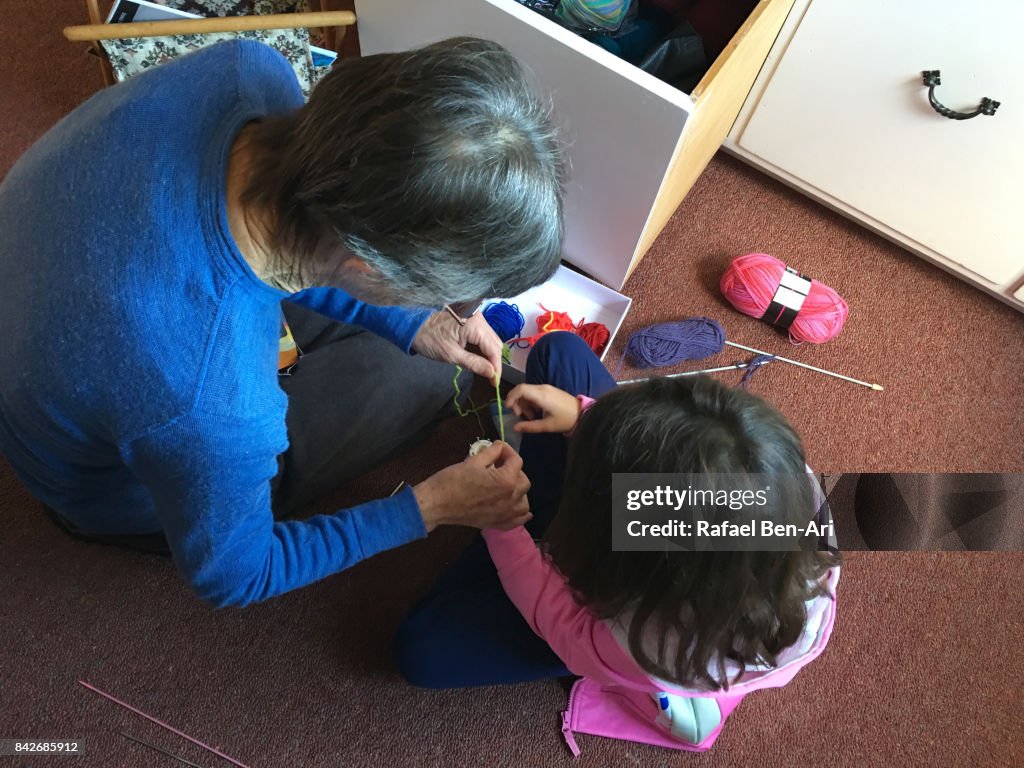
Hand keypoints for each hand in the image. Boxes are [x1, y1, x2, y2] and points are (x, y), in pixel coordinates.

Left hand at [411, 311, 502, 383]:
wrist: (414, 327)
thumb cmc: (430, 341)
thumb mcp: (452, 355)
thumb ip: (474, 364)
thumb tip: (492, 373)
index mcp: (474, 324)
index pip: (493, 348)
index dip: (496, 366)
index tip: (495, 382)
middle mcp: (478, 318)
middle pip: (495, 342)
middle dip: (494, 361)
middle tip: (490, 378)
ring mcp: (476, 317)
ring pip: (491, 339)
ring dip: (490, 354)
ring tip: (486, 370)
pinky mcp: (472, 319)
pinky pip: (484, 335)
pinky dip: (483, 347)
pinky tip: (480, 358)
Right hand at [413, 442, 531, 531]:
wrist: (436, 504)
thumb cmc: (452, 480)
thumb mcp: (473, 461)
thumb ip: (491, 452)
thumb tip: (499, 446)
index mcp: (506, 481)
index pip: (516, 461)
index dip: (507, 451)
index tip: (498, 448)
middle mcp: (510, 499)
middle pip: (524, 481)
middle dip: (514, 470)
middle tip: (499, 465)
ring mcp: (505, 514)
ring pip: (524, 502)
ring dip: (518, 492)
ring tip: (505, 485)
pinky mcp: (496, 524)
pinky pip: (517, 521)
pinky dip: (520, 514)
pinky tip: (514, 506)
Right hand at [506, 384, 580, 434]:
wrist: (582, 413)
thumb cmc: (565, 420)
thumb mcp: (547, 426)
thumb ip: (529, 426)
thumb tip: (515, 427)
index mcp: (541, 395)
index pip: (520, 389)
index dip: (511, 397)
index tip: (508, 408)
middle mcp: (542, 388)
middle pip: (521, 390)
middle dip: (516, 402)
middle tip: (520, 416)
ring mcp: (546, 388)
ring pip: (527, 392)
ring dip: (524, 404)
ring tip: (530, 417)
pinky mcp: (548, 390)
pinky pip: (533, 393)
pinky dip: (530, 402)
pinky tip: (535, 413)